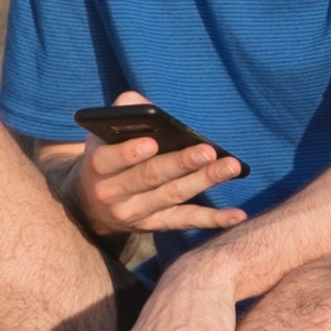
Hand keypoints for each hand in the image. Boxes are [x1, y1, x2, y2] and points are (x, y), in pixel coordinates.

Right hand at [66, 90, 248, 237]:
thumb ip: (122, 112)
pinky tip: (237, 215)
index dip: (129, 153)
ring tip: (230, 166)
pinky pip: (187, 221)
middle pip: (150, 177)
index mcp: (98, 166)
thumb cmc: (108, 157)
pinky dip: (213, 219)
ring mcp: (136, 213)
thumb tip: (147, 104)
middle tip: (208, 151)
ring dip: (204, 181)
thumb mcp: (102, 134)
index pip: (110, 160)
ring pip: (174, 196)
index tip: (152, 142)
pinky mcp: (157, 225)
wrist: (92, 205)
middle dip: (181, 163)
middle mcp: (114, 194)